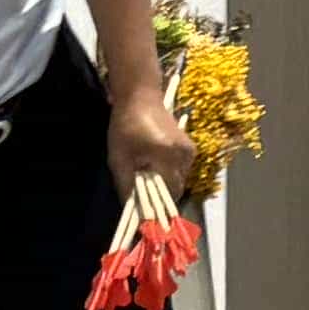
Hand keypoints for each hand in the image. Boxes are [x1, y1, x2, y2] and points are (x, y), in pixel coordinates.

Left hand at [109, 87, 203, 202]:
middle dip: (159, 195)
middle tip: (142, 192)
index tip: (145, 213)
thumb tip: (132, 211)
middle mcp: (184, 154)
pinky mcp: (190, 148)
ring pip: (179, 181)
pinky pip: (181, 170)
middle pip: (176, 189)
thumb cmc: (126, 125)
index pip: (169, 194)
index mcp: (167, 155)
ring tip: (146, 175)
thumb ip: (126, 186)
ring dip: (163, 184)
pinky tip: (154, 166)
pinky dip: (168, 174)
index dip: (158, 207)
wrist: (141, 96)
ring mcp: (190, 151)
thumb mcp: (118, 158)